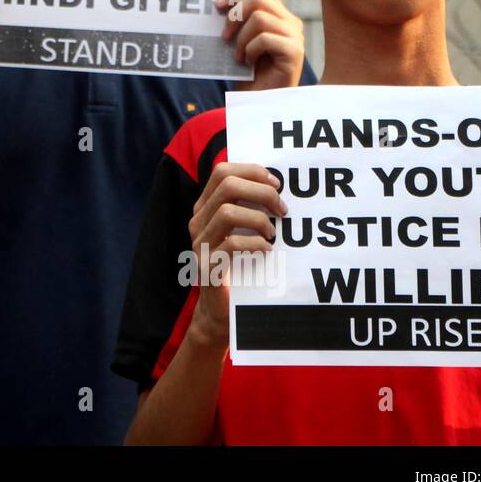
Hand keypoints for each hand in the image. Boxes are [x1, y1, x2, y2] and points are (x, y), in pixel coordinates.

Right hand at [186, 162, 286, 345]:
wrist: (221, 310)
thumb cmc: (240, 267)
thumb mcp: (243, 231)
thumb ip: (250, 208)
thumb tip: (278, 187)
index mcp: (205, 208)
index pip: (222, 171)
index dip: (252, 171)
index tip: (277, 184)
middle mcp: (198, 221)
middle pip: (226, 184)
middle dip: (261, 191)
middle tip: (282, 209)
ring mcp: (201, 243)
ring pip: (228, 211)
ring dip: (259, 219)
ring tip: (273, 232)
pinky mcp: (208, 266)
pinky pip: (231, 244)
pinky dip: (255, 244)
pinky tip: (267, 251)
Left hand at [216, 0, 304, 91]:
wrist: (259, 102)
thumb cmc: (247, 73)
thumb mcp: (240, 41)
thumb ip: (237, 20)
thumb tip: (219, 2)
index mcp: (279, 16)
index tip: (217, 6)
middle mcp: (291, 23)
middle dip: (235, 14)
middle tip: (224, 36)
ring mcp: (295, 37)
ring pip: (260, 18)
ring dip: (241, 38)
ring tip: (238, 55)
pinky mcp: (295, 52)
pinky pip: (264, 38)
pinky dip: (250, 50)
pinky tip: (249, 62)